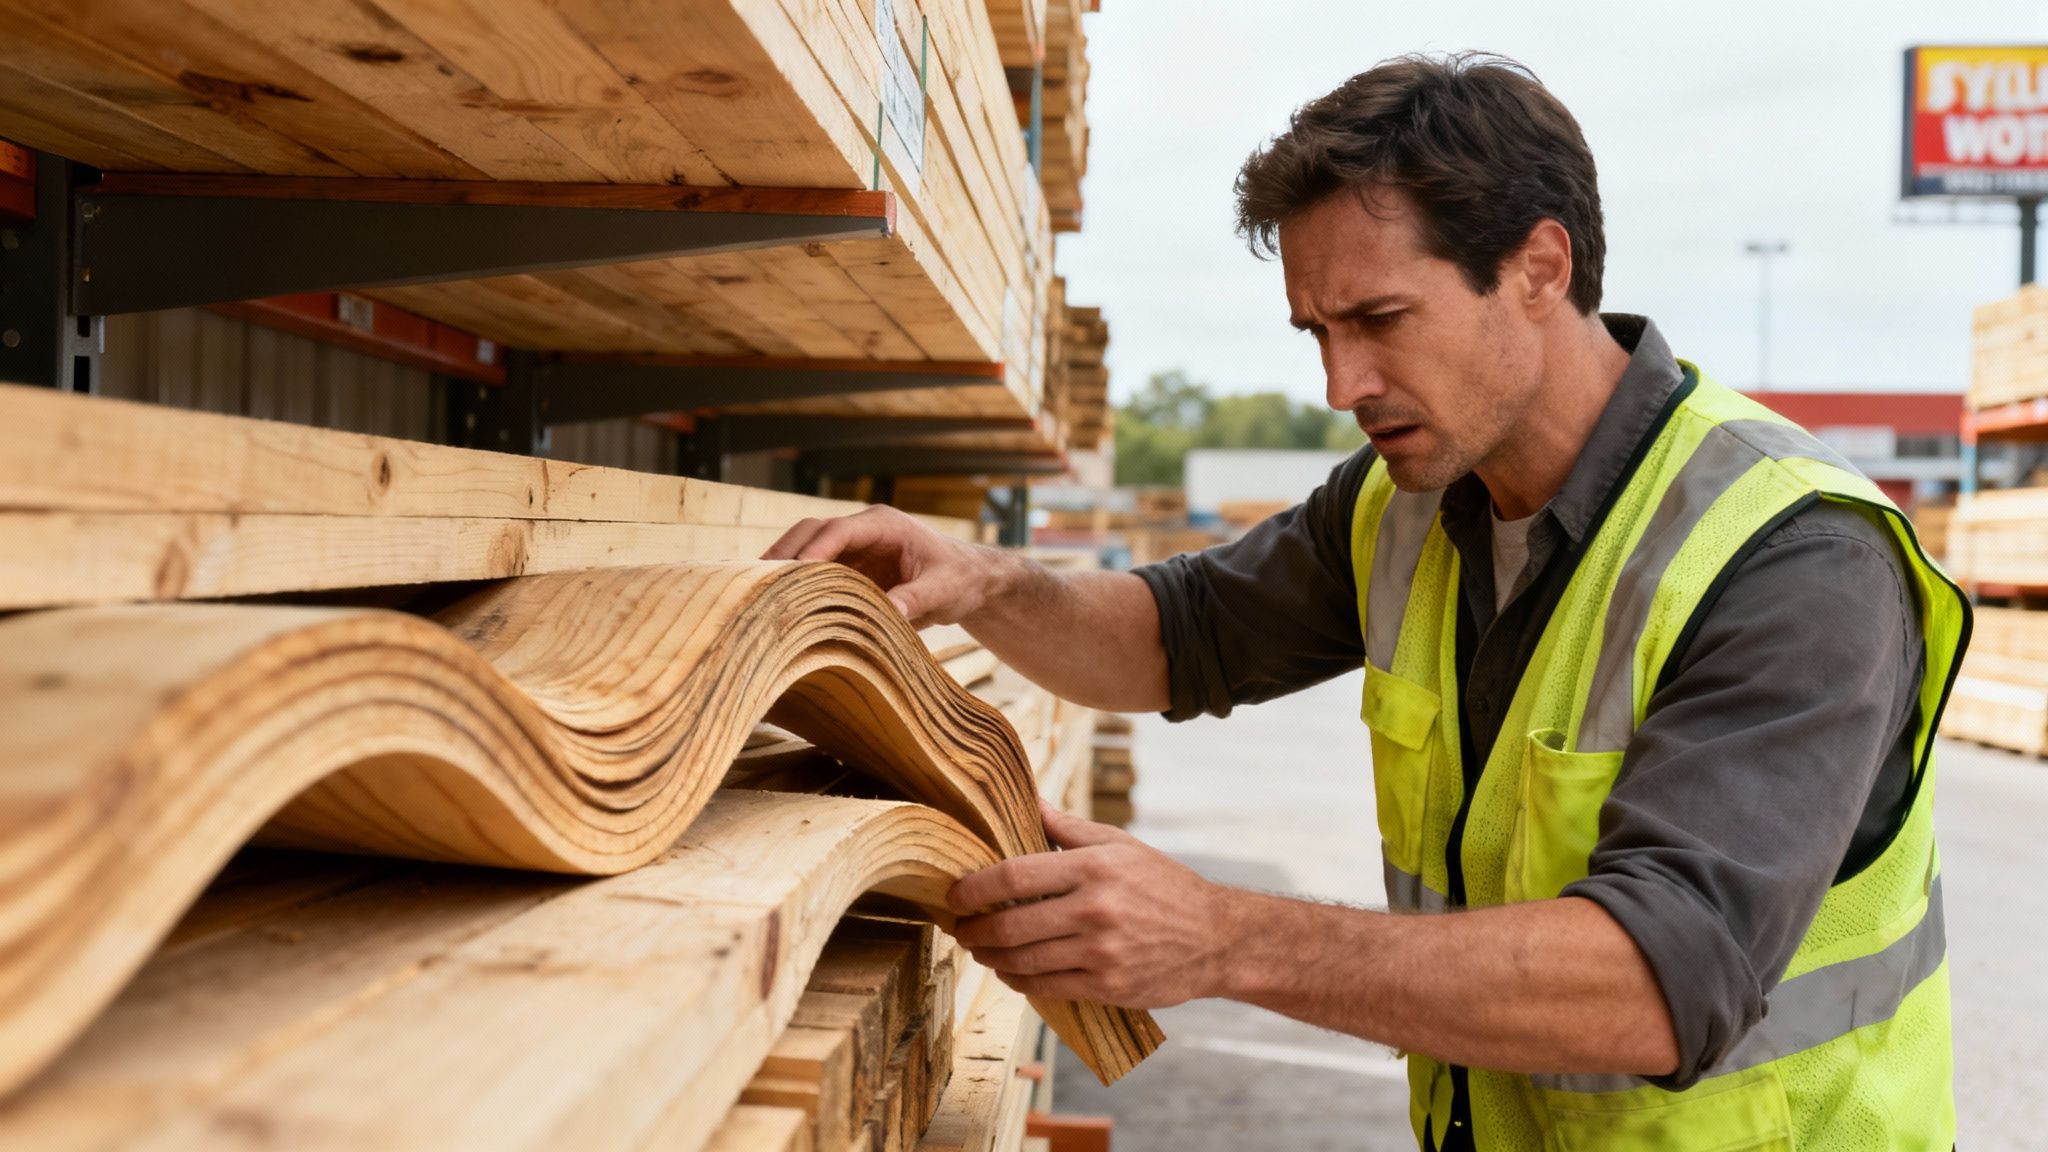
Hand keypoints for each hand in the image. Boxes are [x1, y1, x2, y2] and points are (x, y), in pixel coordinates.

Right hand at [762, 505, 1002, 625]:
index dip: (813, 549)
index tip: (792, 572)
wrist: (972, 582)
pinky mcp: (852, 568)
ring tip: (756, 590)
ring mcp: (855, 548)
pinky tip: (778, 600)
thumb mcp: (943, 590)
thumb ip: (915, 599)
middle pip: (812, 531)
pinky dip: (798, 582)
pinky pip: (818, 570)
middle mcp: (864, 530)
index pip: (838, 530)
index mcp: (884, 524)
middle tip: (757, 579)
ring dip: (785, 566)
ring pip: (808, 548)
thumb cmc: (961, 579)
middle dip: (785, 552)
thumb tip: (888, 612)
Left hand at [946, 798, 1237, 1007]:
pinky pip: (1045, 987)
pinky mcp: (1107, 986)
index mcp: (1094, 867)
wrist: (1215, 937)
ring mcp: (1101, 952)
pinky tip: (1012, 972)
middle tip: (961, 928)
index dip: (974, 888)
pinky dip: (1019, 981)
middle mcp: (1095, 909)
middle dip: (974, 930)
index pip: (1015, 876)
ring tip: (981, 950)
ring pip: (1023, 961)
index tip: (955, 895)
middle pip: (1010, 924)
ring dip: (991, 958)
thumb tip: (1029, 800)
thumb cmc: (1163, 884)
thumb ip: (1068, 827)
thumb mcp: (1120, 845)